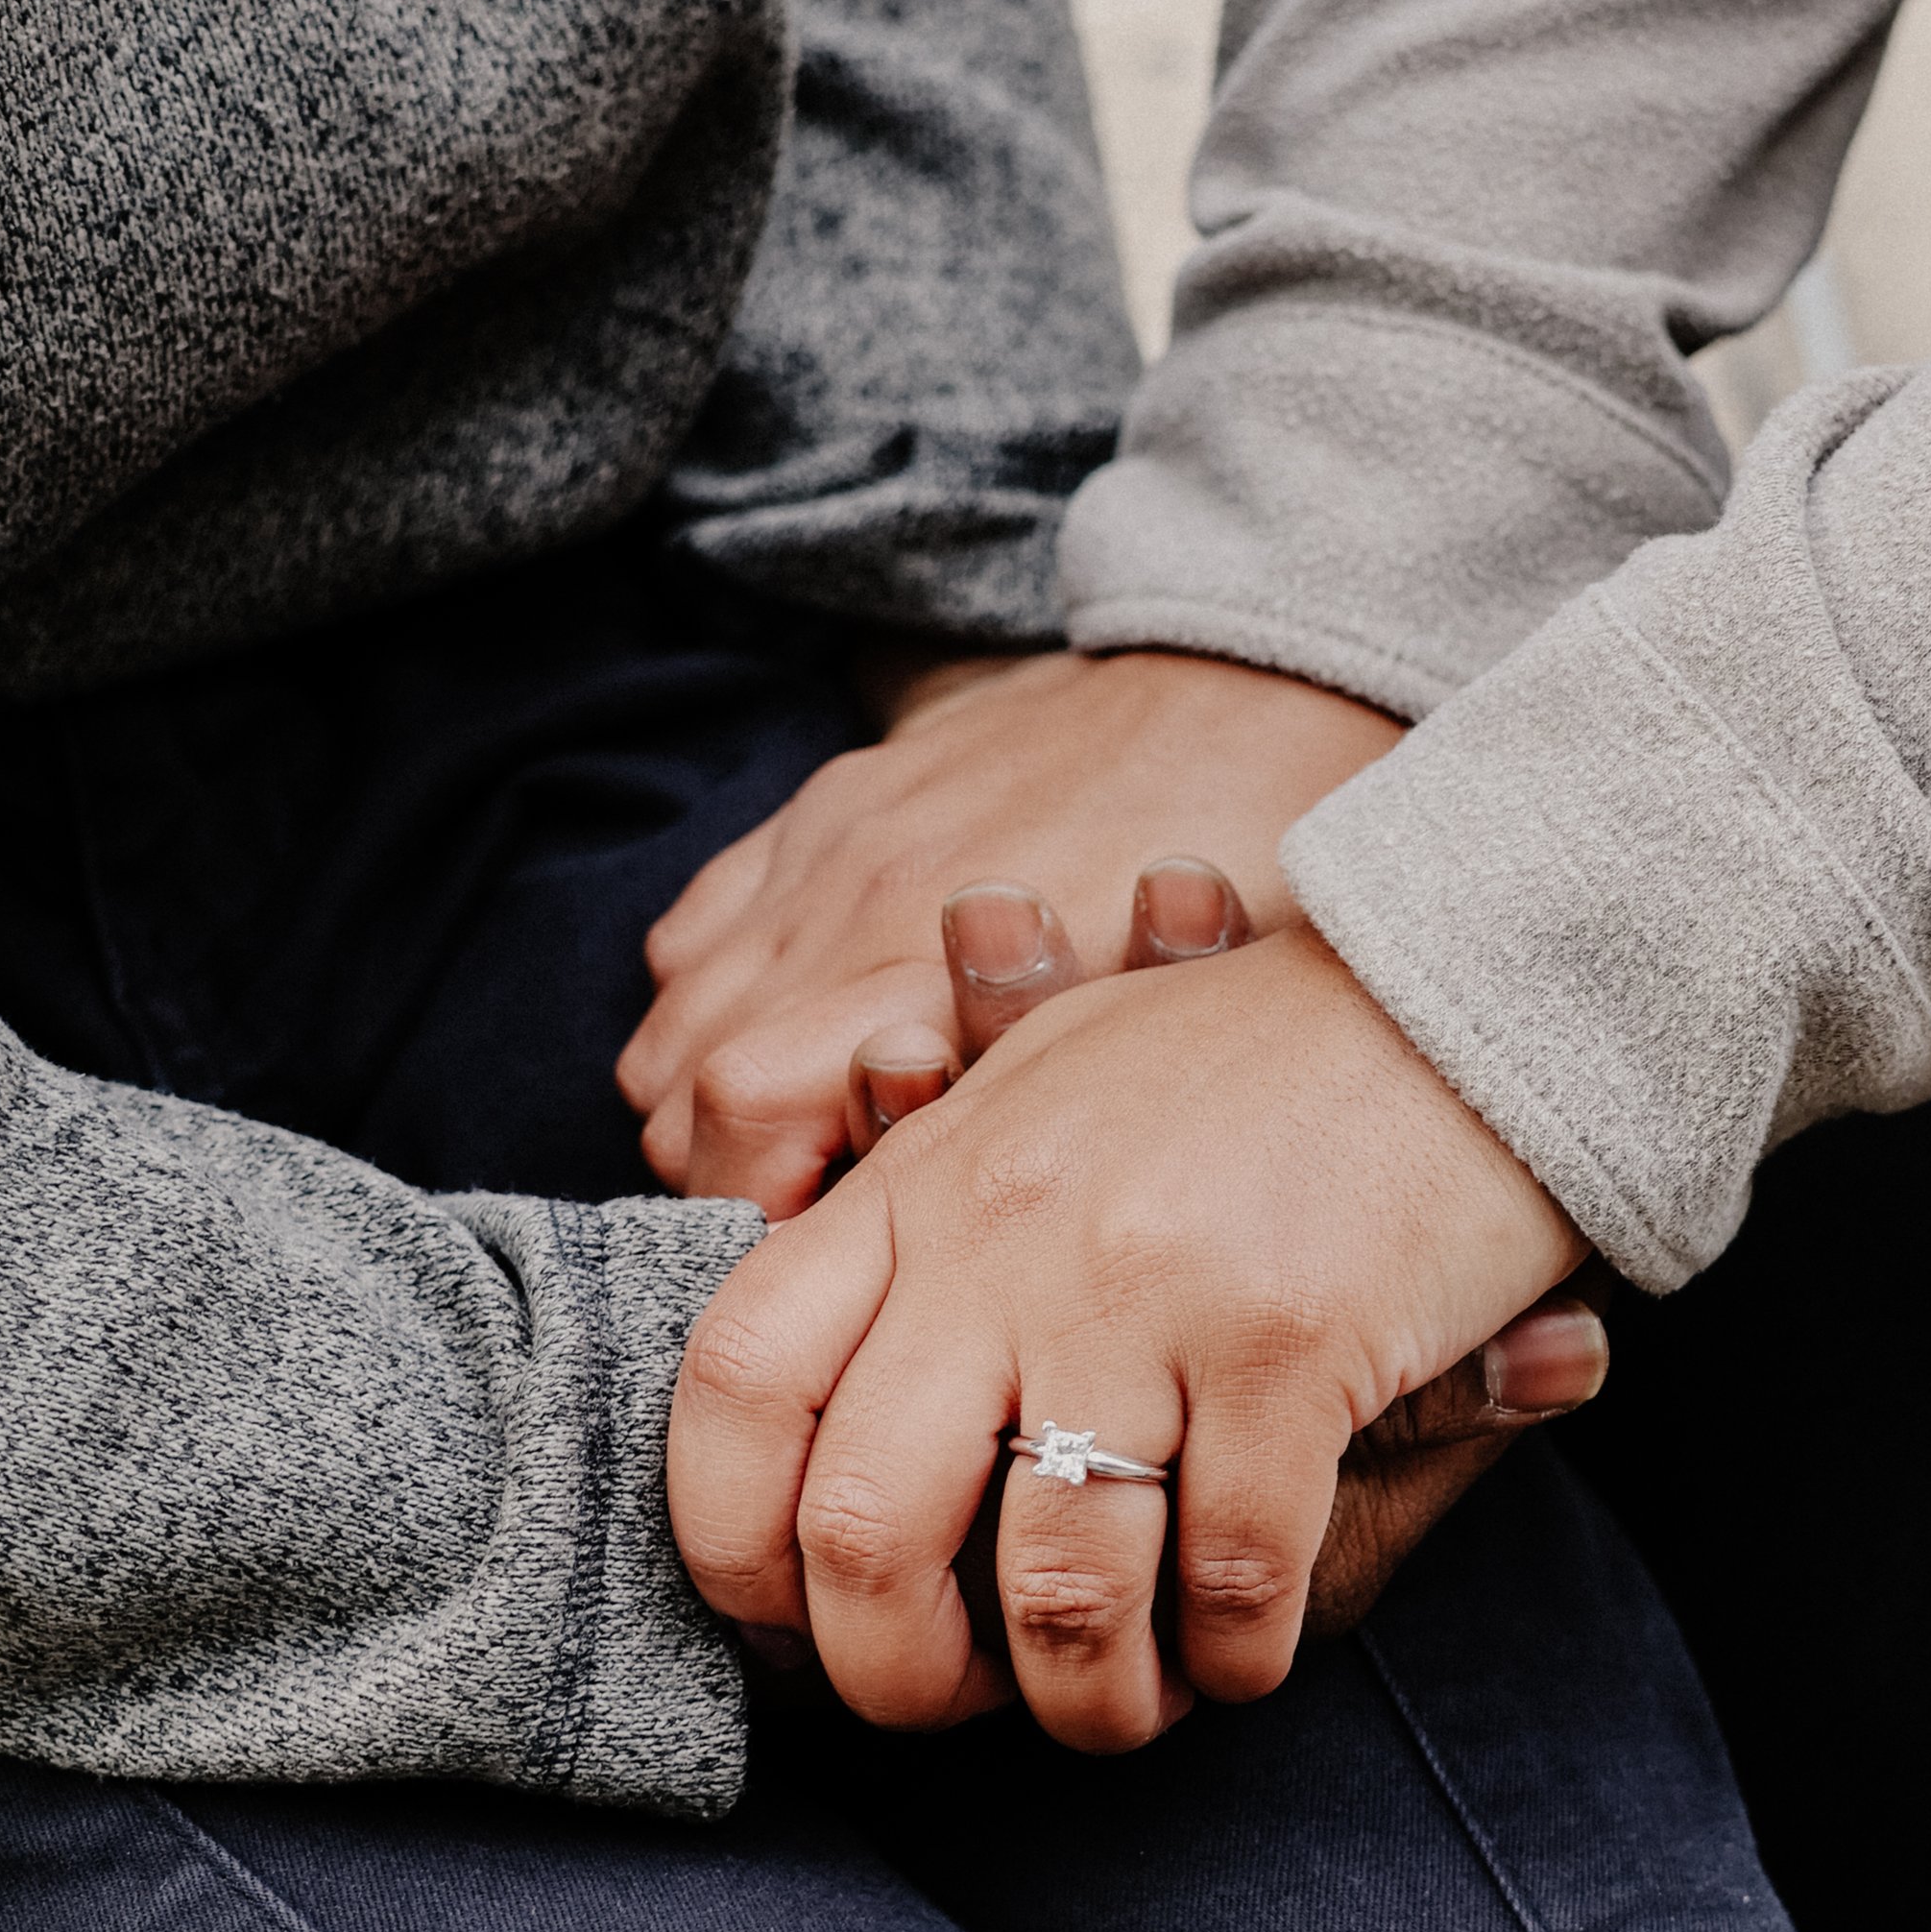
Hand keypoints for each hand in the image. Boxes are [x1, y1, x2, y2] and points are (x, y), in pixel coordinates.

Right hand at [617, 649, 1401, 1214]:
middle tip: (821, 1211)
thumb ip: (1034, 1110)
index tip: (818, 1247)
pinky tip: (797, 1024)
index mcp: (924, 963)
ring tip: (807, 1134)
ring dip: (710, 1090)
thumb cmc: (1240, 871)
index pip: (737, 1110)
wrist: (1259, 684)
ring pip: (671, 1010)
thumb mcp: (1163, 1019)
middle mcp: (847, 901)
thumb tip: (942, 1215)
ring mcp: (828, 842)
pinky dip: (713, 992)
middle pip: (679, 1082)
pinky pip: (699, 921)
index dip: (753, 1205)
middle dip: (724, 1169)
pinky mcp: (835, 799)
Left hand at [667, 925, 1586, 1749]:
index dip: (728, 1543)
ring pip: (1054, 1587)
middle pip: (861, 1530)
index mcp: (922, 1179)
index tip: (798, 1616)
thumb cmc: (1243, 1065)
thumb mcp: (1040, 1095)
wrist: (1458, 989)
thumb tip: (826, 1407)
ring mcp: (1144, 1290)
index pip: (734, 1380)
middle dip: (897, 1678)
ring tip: (1128, 1702)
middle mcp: (1003, 1236)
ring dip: (1088, 1698)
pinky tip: (1245, 1646)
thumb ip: (925, 1224)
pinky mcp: (1289, 1344)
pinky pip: (1229, 1576)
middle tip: (968, 1702)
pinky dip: (1233, 1655)